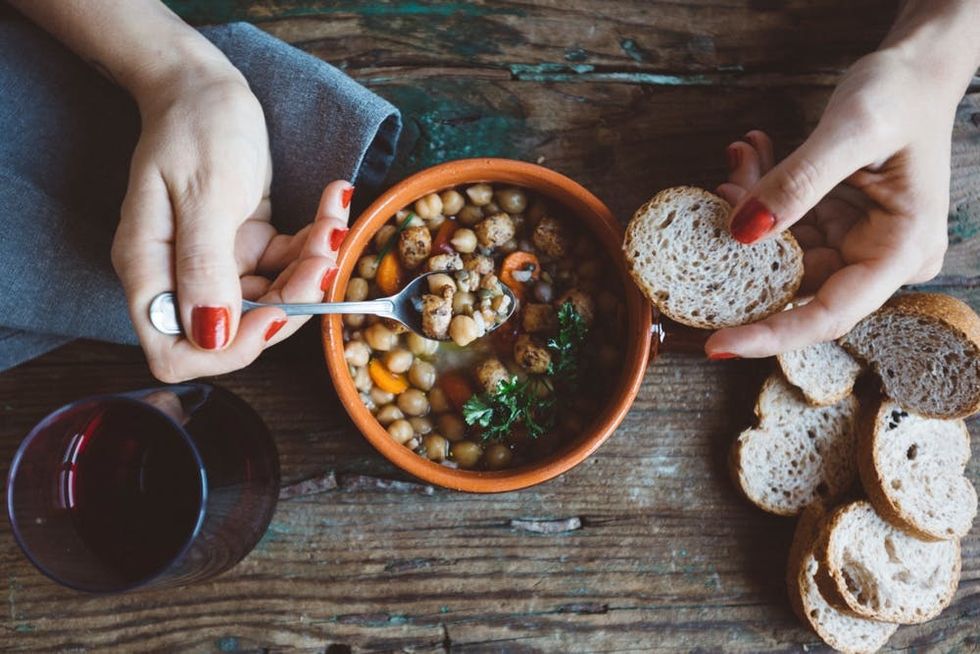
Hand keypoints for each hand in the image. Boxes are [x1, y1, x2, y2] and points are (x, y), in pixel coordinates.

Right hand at [111, 69, 351, 381]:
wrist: (205, 87)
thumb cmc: (195, 128)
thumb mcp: (204, 193)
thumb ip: (204, 266)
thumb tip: (211, 334)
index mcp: (151, 271)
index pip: (177, 352)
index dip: (229, 349)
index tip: (277, 313)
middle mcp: (180, 277)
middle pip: (239, 331)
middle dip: (292, 300)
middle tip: (325, 256)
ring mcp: (215, 264)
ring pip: (275, 301)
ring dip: (312, 269)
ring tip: (333, 223)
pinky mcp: (246, 248)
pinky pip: (288, 266)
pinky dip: (315, 244)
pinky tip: (331, 205)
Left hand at [705, 47, 958, 357]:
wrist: (916, 70)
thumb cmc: (900, 94)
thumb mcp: (852, 128)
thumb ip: (797, 182)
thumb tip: (742, 233)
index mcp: (902, 250)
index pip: (828, 314)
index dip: (770, 334)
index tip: (716, 344)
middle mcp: (879, 258)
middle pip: (795, 281)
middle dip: (746, 245)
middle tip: (722, 188)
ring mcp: (855, 244)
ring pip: (780, 250)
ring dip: (749, 208)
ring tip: (740, 159)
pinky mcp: (835, 226)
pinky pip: (783, 226)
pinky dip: (760, 195)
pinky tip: (750, 157)